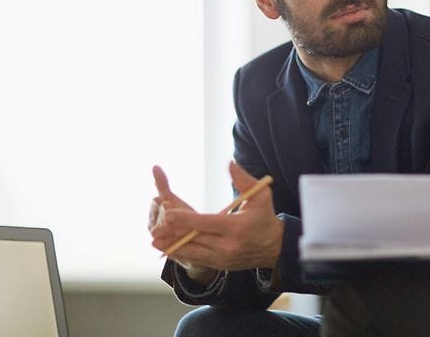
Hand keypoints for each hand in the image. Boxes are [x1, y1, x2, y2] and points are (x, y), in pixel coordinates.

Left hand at [149, 161, 283, 271]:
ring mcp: (223, 258)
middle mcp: (228, 246)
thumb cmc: (265, 217)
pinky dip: (182, 254)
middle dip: (174, 233)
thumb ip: (243, 180)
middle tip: (154, 230)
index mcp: (237, 228)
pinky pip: (197, 260)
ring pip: (193, 252)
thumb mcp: (261, 196)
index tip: (169, 214)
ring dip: (173, 246)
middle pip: (196, 239)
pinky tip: (168, 250)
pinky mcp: (220, 265)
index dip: (186, 219)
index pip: (206, 223)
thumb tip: (229, 163)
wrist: (275, 248)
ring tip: (155, 241)